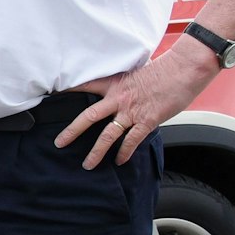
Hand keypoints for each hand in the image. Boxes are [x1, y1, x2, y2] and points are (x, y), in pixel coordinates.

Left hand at [54, 38, 217, 168]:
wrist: (184, 69)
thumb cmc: (164, 69)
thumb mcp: (136, 73)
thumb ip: (124, 84)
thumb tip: (119, 91)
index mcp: (114, 83)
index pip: (84, 86)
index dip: (66, 92)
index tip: (50, 99)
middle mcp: (118, 98)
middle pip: (88, 116)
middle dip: (72, 131)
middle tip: (59, 143)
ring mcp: (132, 111)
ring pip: (107, 135)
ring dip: (96, 152)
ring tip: (87, 164)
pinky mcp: (147, 121)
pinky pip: (132, 141)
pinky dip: (125, 153)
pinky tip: (120, 161)